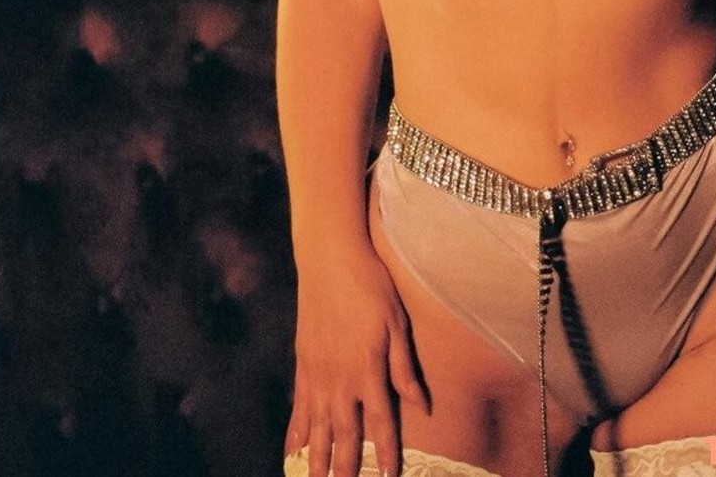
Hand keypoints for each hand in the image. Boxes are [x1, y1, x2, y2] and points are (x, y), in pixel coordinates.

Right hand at [285, 243, 425, 476]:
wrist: (329, 258)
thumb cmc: (369, 285)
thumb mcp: (396, 323)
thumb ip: (404, 368)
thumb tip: (422, 406)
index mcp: (368, 369)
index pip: (381, 423)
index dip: (386, 454)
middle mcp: (341, 378)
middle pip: (345, 435)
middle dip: (346, 469)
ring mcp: (318, 373)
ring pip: (318, 429)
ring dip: (318, 461)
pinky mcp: (302, 364)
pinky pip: (298, 408)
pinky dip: (296, 434)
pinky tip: (294, 453)